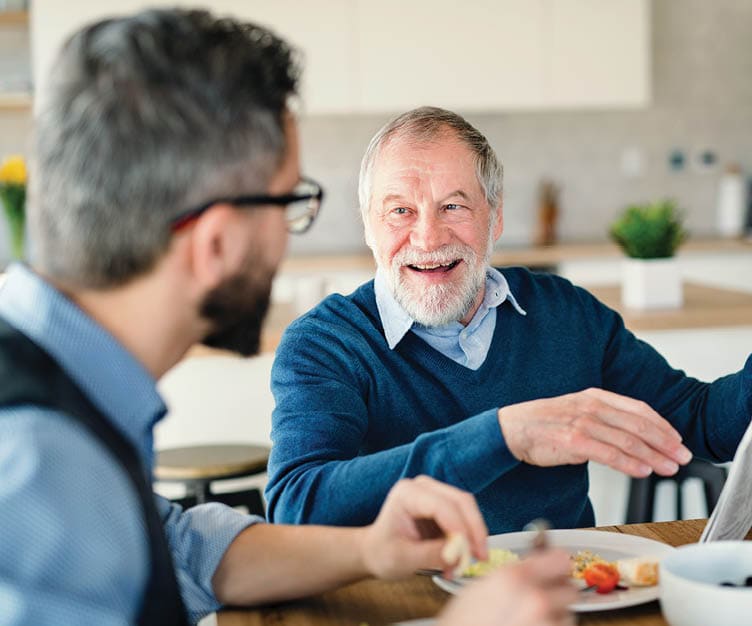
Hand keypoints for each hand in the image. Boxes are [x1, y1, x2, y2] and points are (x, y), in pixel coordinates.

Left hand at [360, 475, 487, 578]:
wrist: (377, 551)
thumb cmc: (383, 551)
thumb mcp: (403, 558)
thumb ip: (431, 555)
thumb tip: (458, 554)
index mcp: (406, 493)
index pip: (440, 504)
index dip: (458, 526)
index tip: (468, 551)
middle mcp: (423, 487)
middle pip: (461, 502)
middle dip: (474, 530)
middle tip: (480, 557)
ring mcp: (436, 494)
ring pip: (468, 510)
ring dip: (473, 537)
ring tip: (464, 564)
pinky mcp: (445, 507)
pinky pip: (466, 520)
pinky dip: (469, 540)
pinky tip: (460, 560)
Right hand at [437, 550, 576, 625]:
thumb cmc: (463, 623)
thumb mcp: (481, 588)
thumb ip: (513, 573)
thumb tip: (536, 563)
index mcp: (515, 578)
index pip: (561, 560)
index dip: (556, 563)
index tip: (552, 566)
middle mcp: (536, 601)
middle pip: (570, 589)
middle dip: (558, 591)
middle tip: (543, 596)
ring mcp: (546, 625)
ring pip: (567, 615)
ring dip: (556, 614)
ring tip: (532, 618)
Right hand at [498, 387, 691, 476]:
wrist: (512, 429)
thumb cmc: (543, 424)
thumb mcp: (576, 412)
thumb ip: (603, 420)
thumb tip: (631, 437)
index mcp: (594, 397)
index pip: (637, 409)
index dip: (662, 425)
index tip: (677, 439)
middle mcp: (591, 407)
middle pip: (638, 425)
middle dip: (665, 443)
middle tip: (683, 457)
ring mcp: (583, 423)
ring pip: (628, 441)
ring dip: (654, 456)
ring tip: (669, 468)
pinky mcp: (574, 442)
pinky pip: (609, 454)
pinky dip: (630, 463)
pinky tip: (642, 471)